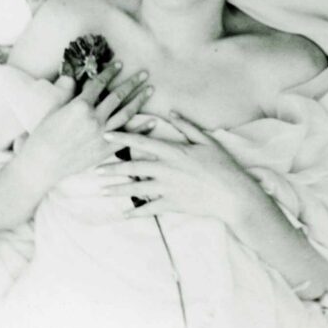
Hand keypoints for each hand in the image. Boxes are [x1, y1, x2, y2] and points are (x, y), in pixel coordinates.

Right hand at [21, 62, 153, 185]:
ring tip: (150, 90)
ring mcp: (101, 135)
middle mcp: (94, 119)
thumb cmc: (43, 135)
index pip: (99, 84)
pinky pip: (127, 137)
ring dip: (140, 100)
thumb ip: (66, 92)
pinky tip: (153, 121)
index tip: (120, 64)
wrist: (42, 164)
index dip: (110, 72)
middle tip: (144, 73)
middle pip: (118, 96)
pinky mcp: (105, 149)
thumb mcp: (52, 109)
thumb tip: (72, 77)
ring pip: (126, 114)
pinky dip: (141, 129)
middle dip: (132, 83)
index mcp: (80, 106)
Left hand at [100, 111, 263, 224]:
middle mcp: (165, 169)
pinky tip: (123, 215)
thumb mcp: (206, 140)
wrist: (232, 194)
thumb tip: (171, 112)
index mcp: (173, 151)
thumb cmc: (222, 164)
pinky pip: (149, 209)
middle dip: (112, 168)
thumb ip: (187, 126)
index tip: (106, 135)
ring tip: (101, 190)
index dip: (123, 137)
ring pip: (136, 189)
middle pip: (133, 167)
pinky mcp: (171, 204)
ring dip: (117, 189)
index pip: (142, 142)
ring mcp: (167, 188)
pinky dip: (135, 213)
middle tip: (95, 169)